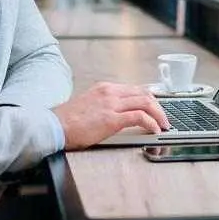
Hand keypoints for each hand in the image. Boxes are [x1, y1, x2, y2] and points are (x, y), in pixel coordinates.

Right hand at [51, 82, 170, 149]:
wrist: (54, 126)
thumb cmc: (68, 121)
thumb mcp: (89, 105)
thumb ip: (104, 106)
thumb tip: (119, 116)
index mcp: (104, 88)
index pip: (135, 89)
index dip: (149, 99)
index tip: (155, 109)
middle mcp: (110, 92)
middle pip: (144, 94)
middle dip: (158, 106)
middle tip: (164, 118)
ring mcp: (112, 104)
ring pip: (146, 103)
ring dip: (159, 114)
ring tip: (163, 125)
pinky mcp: (112, 118)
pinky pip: (140, 117)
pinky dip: (151, 123)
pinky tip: (154, 130)